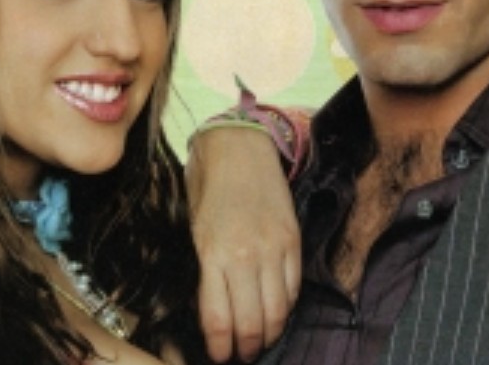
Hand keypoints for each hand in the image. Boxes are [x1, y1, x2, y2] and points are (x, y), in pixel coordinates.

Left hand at [186, 127, 300, 362]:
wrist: (240, 145)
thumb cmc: (207, 185)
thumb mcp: (194, 229)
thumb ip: (205, 271)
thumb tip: (213, 312)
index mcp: (213, 252)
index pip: (219, 319)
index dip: (220, 347)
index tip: (219, 356)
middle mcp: (246, 255)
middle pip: (253, 323)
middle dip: (247, 348)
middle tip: (241, 355)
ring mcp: (274, 248)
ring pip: (279, 311)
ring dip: (269, 334)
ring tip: (260, 341)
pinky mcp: (293, 240)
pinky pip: (294, 287)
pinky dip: (286, 307)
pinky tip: (276, 312)